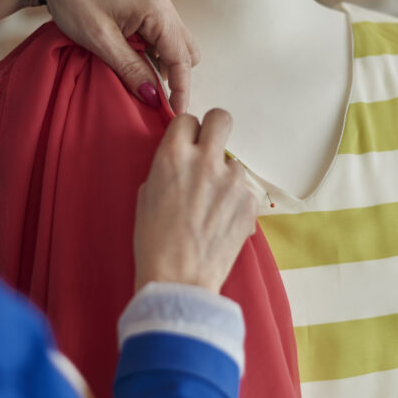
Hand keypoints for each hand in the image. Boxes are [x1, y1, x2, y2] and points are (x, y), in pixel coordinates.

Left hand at [40, 0, 198, 114]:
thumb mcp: (101, 40)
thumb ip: (130, 69)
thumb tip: (152, 96)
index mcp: (157, 11)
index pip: (181, 58)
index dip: (181, 89)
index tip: (176, 113)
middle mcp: (164, 7)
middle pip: (185, 52)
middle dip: (175, 77)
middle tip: (152, 96)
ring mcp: (157, 6)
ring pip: (175, 46)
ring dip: (163, 66)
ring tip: (137, 78)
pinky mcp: (147, 9)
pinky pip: (161, 39)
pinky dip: (154, 55)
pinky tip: (133, 62)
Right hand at [134, 110, 258, 293]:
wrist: (178, 279)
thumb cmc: (154, 241)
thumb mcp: (146, 195)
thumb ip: (167, 168)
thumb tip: (182, 159)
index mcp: (173, 156)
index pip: (187, 119)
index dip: (186, 133)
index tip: (186, 146)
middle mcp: (205, 161)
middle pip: (221, 118)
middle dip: (214, 129)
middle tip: (209, 149)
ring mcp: (232, 181)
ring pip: (233, 162)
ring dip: (224, 177)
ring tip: (210, 208)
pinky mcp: (250, 201)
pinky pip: (244, 190)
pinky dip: (235, 202)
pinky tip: (221, 223)